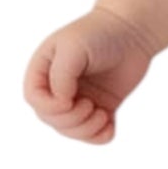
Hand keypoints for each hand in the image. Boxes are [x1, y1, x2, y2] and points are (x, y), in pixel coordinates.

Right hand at [23, 6, 154, 144]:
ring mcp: (79, 99)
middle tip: (91, 106)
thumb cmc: (100, 33)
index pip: (34, 99)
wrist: (133, 31)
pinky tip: (110, 125)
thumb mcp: (74, 48)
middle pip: (52, 119)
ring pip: (72, 130)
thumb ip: (60, 75)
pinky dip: (100, 136)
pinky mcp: (100, 107)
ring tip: (102, 114)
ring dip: (86, 130)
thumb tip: (61, 103)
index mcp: (44, 70)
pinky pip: (94, 134)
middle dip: (71, 120)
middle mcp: (58, 87)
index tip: (70, 100)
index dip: (49, 107)